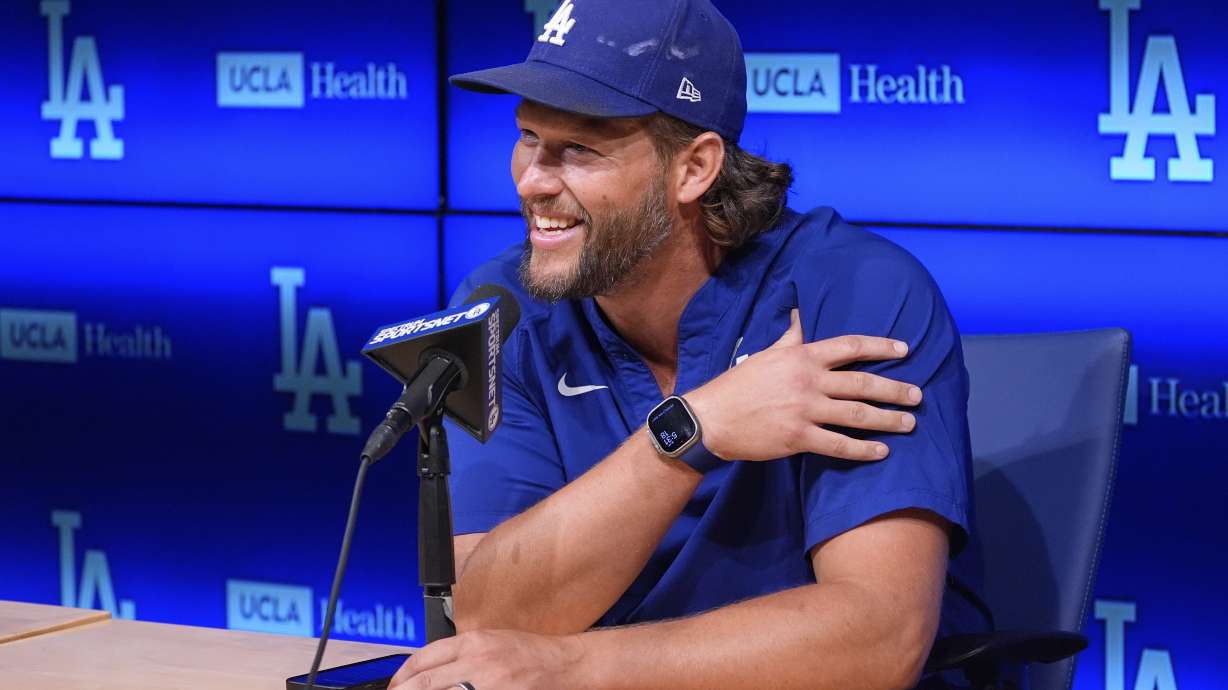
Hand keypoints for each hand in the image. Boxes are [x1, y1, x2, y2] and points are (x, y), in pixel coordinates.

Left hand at [389, 629, 587, 689]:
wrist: (565, 664)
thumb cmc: (531, 654)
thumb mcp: (491, 642)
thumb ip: (460, 654)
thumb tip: (428, 671)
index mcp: (473, 642)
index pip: (424, 658)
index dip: (402, 676)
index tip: (395, 686)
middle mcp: (478, 661)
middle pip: (425, 683)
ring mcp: (488, 684)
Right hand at [686, 309, 921, 461]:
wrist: (711, 418)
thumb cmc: (738, 385)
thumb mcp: (766, 353)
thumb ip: (790, 337)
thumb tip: (801, 314)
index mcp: (801, 356)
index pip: (850, 346)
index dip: (881, 347)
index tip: (904, 350)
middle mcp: (808, 381)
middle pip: (862, 383)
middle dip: (895, 389)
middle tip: (918, 395)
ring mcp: (804, 410)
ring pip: (857, 415)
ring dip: (888, 419)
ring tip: (909, 423)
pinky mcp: (798, 438)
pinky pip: (839, 445)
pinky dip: (863, 449)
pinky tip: (881, 451)